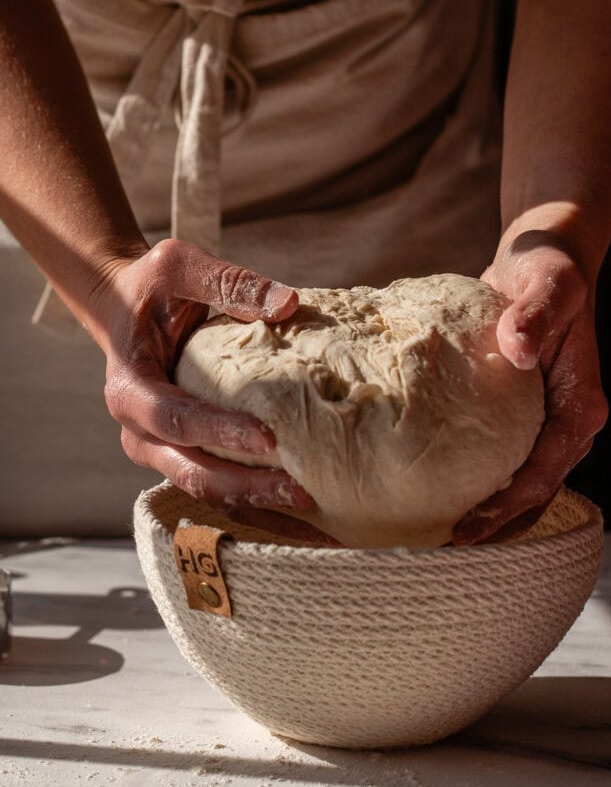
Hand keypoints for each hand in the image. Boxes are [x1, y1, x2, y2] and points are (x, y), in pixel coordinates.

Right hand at [89, 238, 312, 512]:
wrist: (123, 310)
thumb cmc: (151, 287)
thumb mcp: (178, 267)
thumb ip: (229, 283)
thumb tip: (289, 304)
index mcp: (129, 389)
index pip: (176, 419)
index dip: (219, 432)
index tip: (269, 438)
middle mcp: (139, 432)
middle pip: (191, 472)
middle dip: (247, 486)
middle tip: (302, 490)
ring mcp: (158, 452)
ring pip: (206, 492)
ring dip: (256, 506)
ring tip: (312, 513)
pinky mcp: (181, 458)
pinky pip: (219, 489)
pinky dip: (255, 505)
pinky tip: (300, 519)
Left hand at [451, 231, 607, 544]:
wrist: (542, 258)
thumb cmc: (549, 270)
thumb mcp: (548, 286)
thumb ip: (534, 315)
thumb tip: (517, 350)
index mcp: (581, 405)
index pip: (546, 471)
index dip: (509, 506)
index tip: (469, 528)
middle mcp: (566, 423)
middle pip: (535, 492)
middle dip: (497, 525)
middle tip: (445, 547)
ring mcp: (543, 422)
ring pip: (520, 484)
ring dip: (488, 513)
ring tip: (438, 537)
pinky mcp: (519, 415)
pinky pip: (501, 459)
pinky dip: (478, 482)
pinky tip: (438, 493)